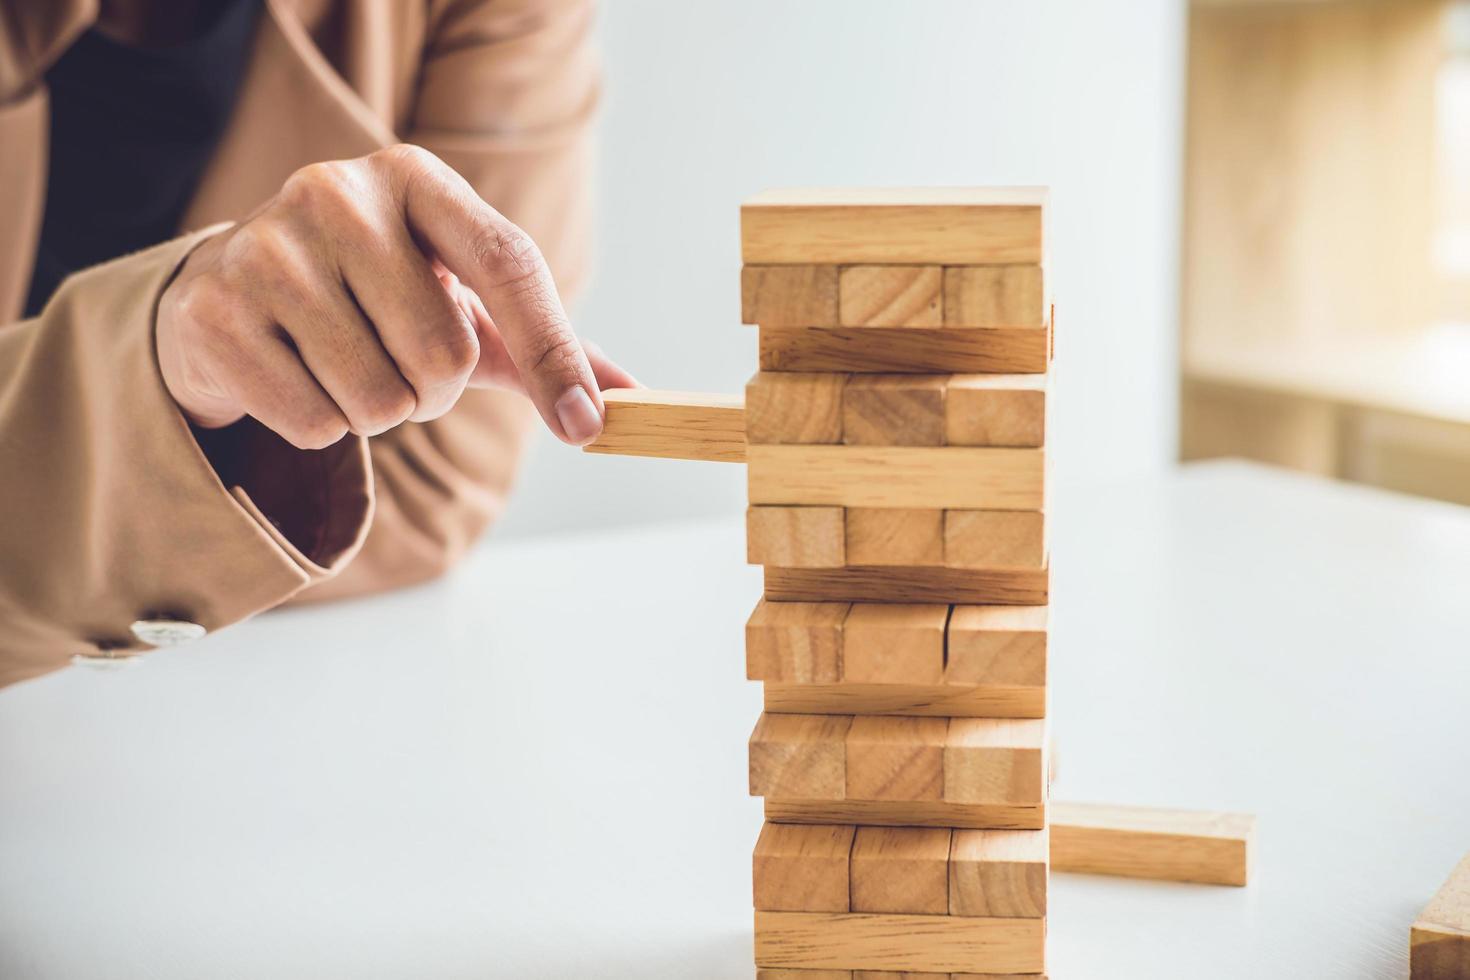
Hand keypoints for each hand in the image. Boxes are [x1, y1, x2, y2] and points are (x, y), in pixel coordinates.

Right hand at [156, 144, 634, 448]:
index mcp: (414, 178)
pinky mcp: (215, 312)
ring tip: (342, 364)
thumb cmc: (372, 299)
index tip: (586, 425)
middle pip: (444, 357)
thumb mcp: (457, 305)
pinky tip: (294, 376)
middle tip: (396, 359)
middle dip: (434, 391)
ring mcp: (267, 248)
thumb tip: (630, 400)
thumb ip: (540, 345)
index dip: (554, 353)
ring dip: (378, 413)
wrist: (233, 293)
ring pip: (379, 402)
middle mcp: (337, 194)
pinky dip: (320, 426)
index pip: (508, 265)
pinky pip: (315, 425)